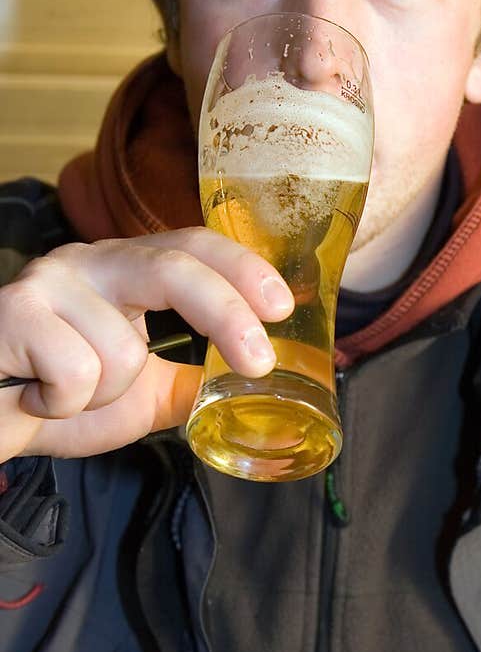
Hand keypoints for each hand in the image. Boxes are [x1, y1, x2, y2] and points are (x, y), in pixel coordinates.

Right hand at [0, 229, 293, 460]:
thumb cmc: (50, 398)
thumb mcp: (138, 398)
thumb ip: (188, 385)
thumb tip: (247, 390)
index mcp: (125, 273)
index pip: (192, 247)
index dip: (241, 268)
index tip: (282, 305)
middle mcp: (89, 264)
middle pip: (172, 269)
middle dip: (225, 314)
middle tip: (258, 361)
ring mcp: (48, 282)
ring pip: (123, 352)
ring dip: (104, 397)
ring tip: (65, 395)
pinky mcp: (12, 313)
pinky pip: (76, 373)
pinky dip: (62, 404)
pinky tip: (36, 396)